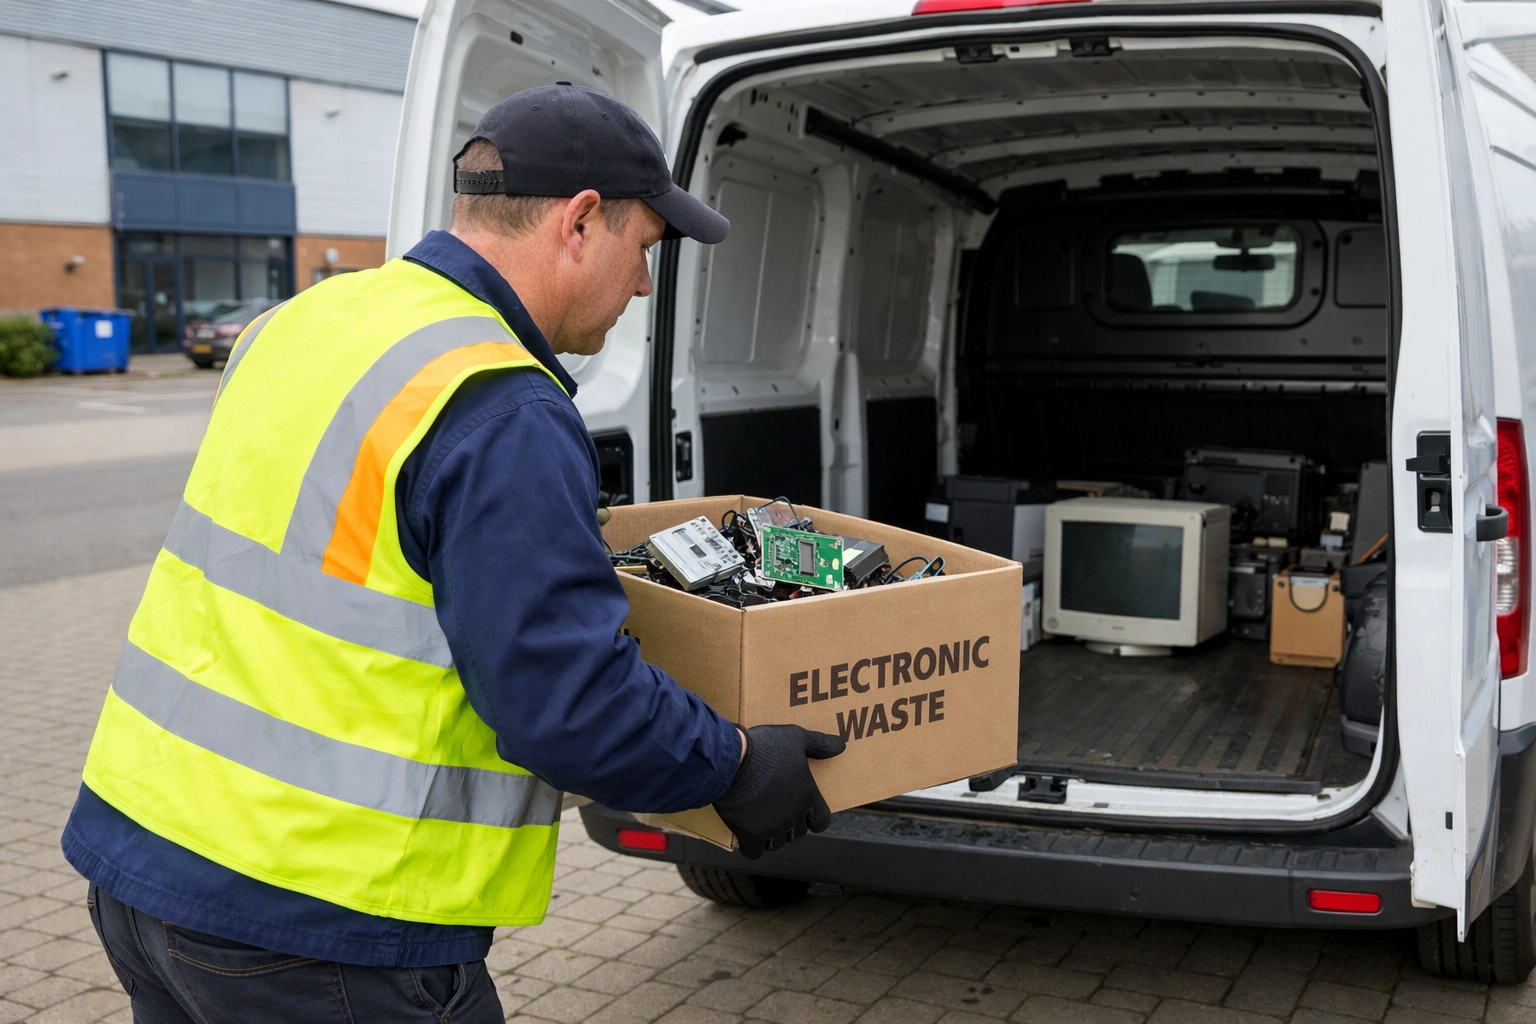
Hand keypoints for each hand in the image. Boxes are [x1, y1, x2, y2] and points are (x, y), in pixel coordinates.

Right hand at [712, 724, 845, 859]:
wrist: (733, 761)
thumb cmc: (766, 748)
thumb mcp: (796, 738)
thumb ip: (819, 744)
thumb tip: (840, 746)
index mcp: (808, 796)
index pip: (821, 821)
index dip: (814, 818)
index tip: (804, 811)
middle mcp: (794, 817)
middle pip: (798, 833)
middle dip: (790, 825)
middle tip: (776, 809)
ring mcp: (772, 829)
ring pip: (776, 843)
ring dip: (771, 835)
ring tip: (760, 819)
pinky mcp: (750, 836)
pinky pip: (755, 852)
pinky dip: (751, 846)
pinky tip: (746, 833)